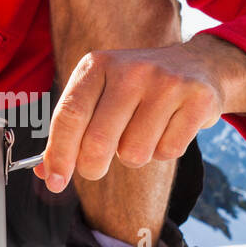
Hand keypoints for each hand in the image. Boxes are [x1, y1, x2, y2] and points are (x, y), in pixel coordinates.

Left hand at [34, 45, 224, 189]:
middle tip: (95, 168)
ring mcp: (166, 82)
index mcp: (97, 64)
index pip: (70, 115)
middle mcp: (130, 69)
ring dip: (135, 155)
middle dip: (92, 167)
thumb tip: (47, 173)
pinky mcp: (197, 99)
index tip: (55, 181)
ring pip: (134, 153)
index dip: (59, 155)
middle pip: (98, 141)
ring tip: (144, 132)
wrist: (198, 65)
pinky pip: (168, 151)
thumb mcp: (100, 94)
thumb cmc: (138, 88)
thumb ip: (72, 131)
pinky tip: (170, 128)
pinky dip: (165, 150)